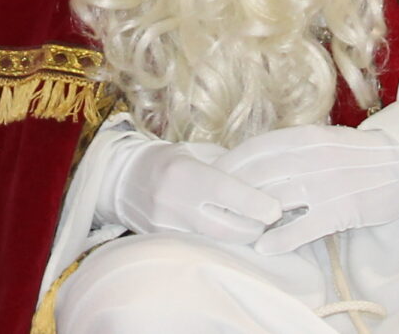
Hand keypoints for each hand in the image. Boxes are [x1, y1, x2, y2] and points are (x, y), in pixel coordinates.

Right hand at [107, 138, 285, 243]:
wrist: (123, 180)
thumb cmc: (167, 160)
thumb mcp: (195, 152)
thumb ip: (227, 163)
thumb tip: (261, 176)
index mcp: (185, 172)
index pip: (224, 191)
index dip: (253, 202)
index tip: (276, 209)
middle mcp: (174, 202)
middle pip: (225, 227)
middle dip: (254, 227)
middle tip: (271, 219)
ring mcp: (167, 226)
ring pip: (216, 241)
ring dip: (240, 236)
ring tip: (255, 226)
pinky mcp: (164, 242)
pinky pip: (201, 245)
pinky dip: (220, 240)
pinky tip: (230, 231)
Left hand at [215, 124, 398, 253]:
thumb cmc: (359, 155)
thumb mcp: (323, 140)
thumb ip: (292, 148)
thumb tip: (256, 160)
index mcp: (305, 137)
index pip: (256, 148)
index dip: (230, 164)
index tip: (211, 177)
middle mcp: (311, 157)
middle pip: (259, 174)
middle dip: (231, 191)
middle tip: (211, 207)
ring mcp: (326, 183)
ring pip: (276, 199)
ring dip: (250, 216)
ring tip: (231, 229)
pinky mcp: (342, 209)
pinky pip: (304, 226)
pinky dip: (281, 238)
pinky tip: (264, 247)